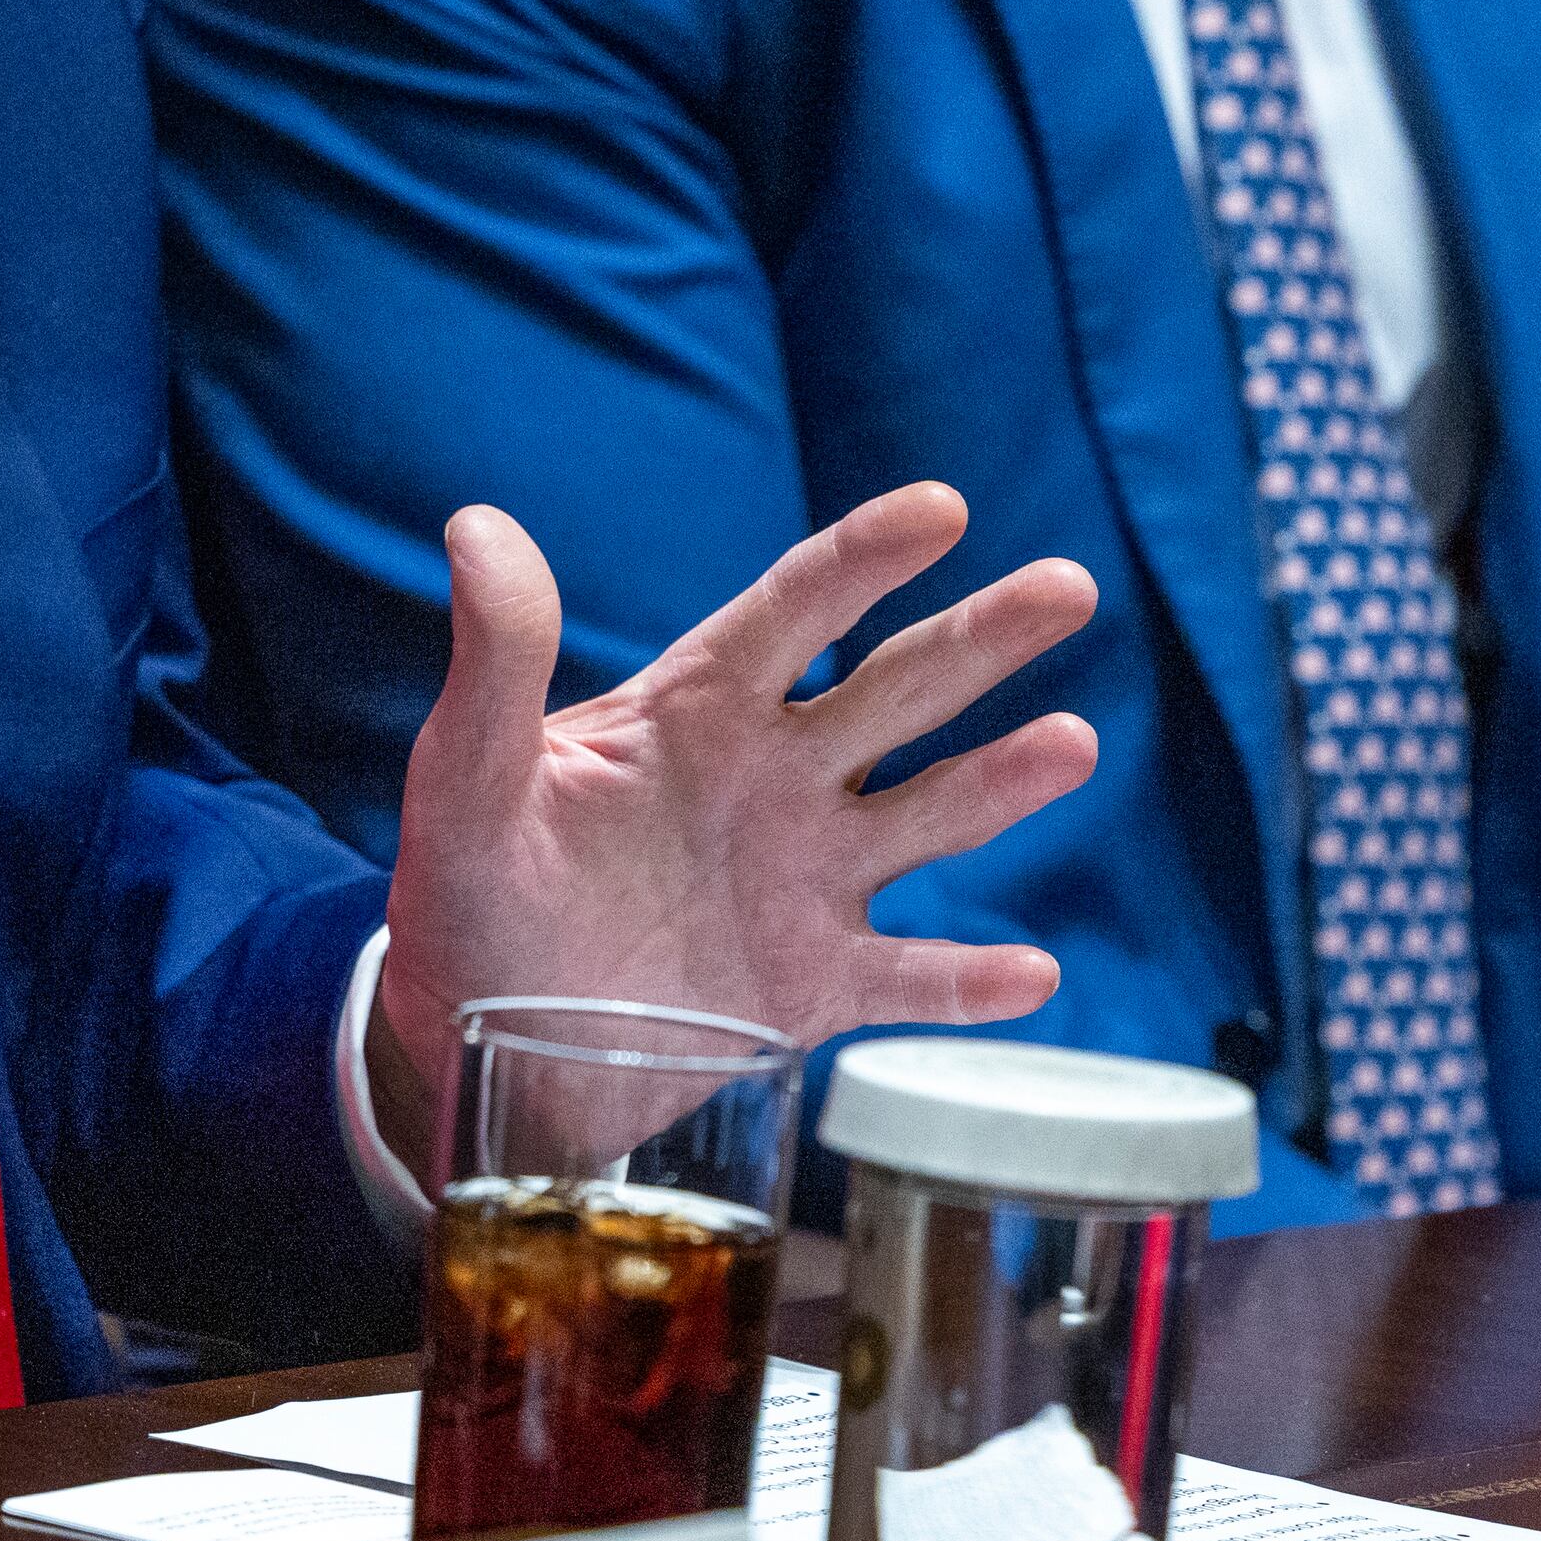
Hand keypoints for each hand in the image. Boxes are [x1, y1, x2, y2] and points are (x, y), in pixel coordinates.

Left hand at [372, 482, 1099, 1133]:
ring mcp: (804, 881)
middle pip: (895, 691)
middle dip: (979, 638)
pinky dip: (969, 983)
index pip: (794, 611)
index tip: (940, 508)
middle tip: (1068, 586)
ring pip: (927, 817)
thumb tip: (477, 526)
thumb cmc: (468, 883)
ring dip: (1001, 782)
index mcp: (696, 710)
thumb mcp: (467, 773)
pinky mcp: (813, 987)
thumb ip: (496, 659)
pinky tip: (1032, 973)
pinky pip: (908, 979)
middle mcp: (772, 779)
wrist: (474, 1032)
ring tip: (1073, 743)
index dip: (863, 556)